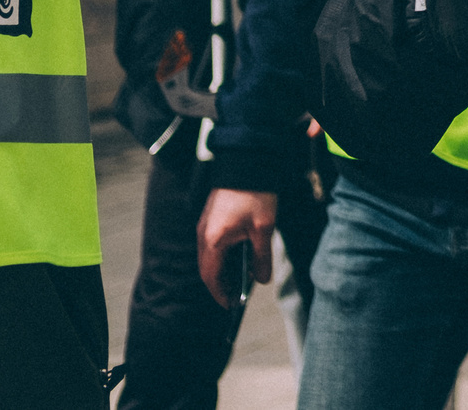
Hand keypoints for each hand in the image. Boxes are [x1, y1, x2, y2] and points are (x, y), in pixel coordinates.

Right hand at [197, 187, 276, 308]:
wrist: (246, 161)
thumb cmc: (254, 194)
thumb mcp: (264, 228)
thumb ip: (261, 257)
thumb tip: (261, 280)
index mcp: (213, 240)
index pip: (211, 277)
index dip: (219, 293)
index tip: (230, 306)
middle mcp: (204, 234)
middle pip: (207, 268)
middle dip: (221, 284)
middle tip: (237, 295)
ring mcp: (205, 225)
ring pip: (209, 256)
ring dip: (222, 269)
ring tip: (241, 278)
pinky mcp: (211, 217)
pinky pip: (212, 244)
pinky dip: (223, 256)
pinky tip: (239, 256)